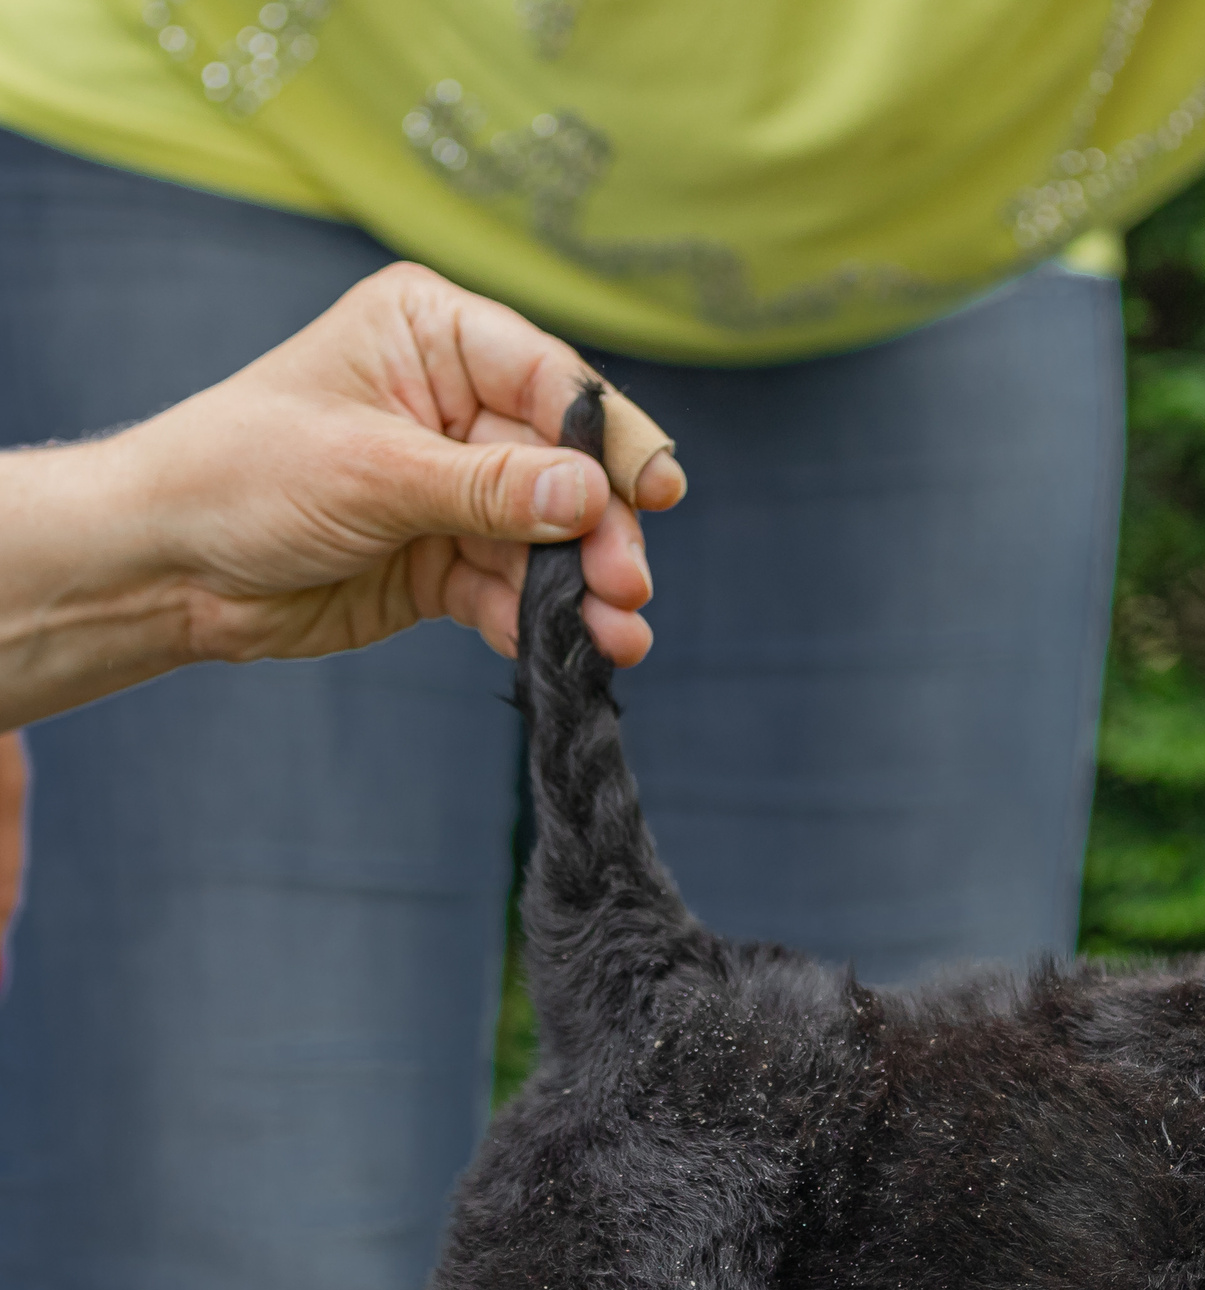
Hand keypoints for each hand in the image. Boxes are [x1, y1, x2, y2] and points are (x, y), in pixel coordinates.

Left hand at [0, 263, 683, 728]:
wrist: (164, 568)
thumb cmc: (239, 476)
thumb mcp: (371, 471)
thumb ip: (490, 488)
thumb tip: (592, 495)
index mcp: (432, 337)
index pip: (550, 380)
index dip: (610, 437)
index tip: (658, 492)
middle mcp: (456, 405)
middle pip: (567, 467)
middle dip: (603, 531)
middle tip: (626, 587)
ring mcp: (457, 487)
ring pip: (553, 538)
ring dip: (587, 591)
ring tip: (616, 637)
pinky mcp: (449, 558)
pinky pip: (516, 589)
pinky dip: (543, 623)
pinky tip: (572, 654)